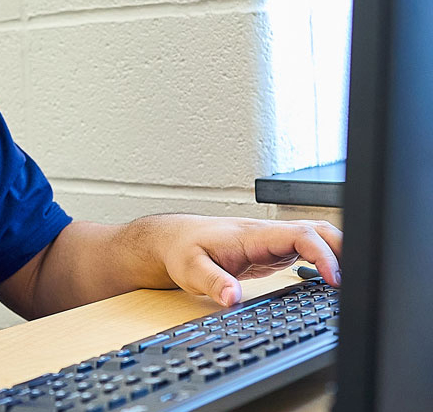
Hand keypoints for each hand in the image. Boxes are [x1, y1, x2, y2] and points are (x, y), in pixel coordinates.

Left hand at [154, 215, 341, 306]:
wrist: (175, 240)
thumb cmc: (184, 250)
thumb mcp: (191, 269)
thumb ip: (213, 283)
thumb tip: (232, 298)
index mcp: (254, 235)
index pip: (299, 235)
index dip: (322, 254)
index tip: (334, 278)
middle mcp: (268, 235)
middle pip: (317, 230)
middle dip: (342, 249)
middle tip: (355, 282)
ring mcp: (273, 242)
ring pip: (316, 237)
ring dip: (337, 252)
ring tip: (351, 282)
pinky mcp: (274, 252)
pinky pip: (308, 249)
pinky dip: (326, 259)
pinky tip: (332, 280)